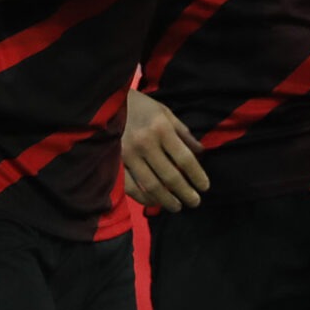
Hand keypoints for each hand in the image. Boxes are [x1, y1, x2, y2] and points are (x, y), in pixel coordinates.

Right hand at [121, 91, 208, 209]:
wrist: (104, 103)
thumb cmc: (140, 106)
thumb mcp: (165, 113)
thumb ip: (183, 133)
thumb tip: (201, 152)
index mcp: (161, 129)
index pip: (184, 158)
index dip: (197, 175)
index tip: (204, 187)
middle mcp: (145, 143)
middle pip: (170, 176)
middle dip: (185, 192)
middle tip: (195, 202)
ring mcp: (127, 155)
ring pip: (151, 186)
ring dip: (167, 200)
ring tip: (177, 206)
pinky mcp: (114, 163)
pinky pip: (130, 187)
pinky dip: (144, 198)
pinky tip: (154, 202)